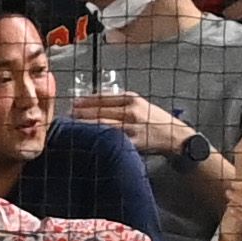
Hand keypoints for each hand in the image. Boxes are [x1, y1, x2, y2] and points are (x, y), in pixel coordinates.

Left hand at [69, 92, 192, 157]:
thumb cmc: (154, 120)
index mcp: (132, 99)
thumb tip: (93, 103)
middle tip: (67, 116)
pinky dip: (96, 140)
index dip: (86, 100)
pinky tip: (85, 141)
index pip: (104, 97)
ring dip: (85, 126)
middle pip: (100, 111)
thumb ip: (119, 103)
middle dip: (81, 113)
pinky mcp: (131, 142)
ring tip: (71, 128)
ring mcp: (131, 127)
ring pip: (102, 125)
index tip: (74, 102)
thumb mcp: (139, 104)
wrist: (174, 136)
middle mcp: (131, 111)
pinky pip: (110, 140)